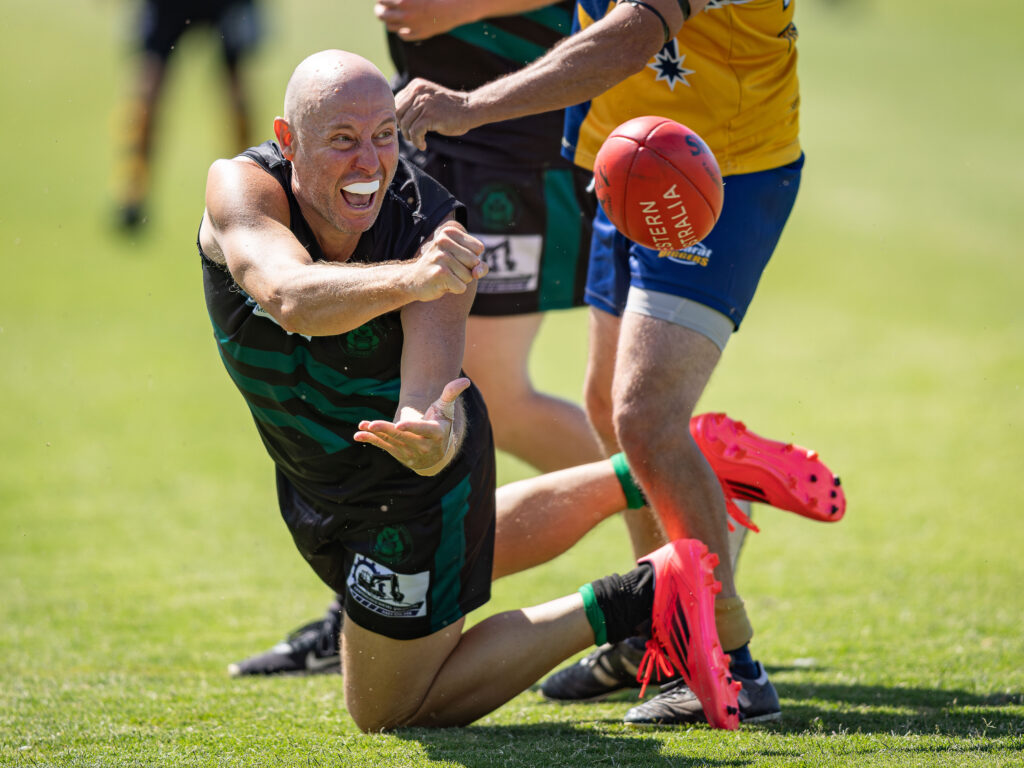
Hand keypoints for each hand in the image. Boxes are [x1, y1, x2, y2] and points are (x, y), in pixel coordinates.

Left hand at [353, 378, 469, 474]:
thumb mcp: (446, 409)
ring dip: (375, 434)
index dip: (411, 427)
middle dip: (386, 430)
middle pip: (402, 437)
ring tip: (364, 426)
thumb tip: (464, 380)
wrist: (437, 454)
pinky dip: (371, 441)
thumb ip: (451, 394)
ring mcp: (410, 453)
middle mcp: (423, 446)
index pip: (423, 430)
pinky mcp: (398, 455)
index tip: (399, 425)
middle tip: (373, 424)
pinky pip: (383, 447)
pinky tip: (358, 436)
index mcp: (435, 433)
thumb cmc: (441, 424)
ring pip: (391, 442)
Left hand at [374, 0, 472, 40]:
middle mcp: (405, 14)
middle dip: (380, 9)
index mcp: (403, 0)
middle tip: (381, 7)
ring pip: (390, 27)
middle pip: (381, 14)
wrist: (457, 5)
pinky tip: (404, 25)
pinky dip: (400, 30)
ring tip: (392, 16)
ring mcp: (412, 26)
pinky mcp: (420, 34)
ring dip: (389, 20)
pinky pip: (402, 35)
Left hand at [396, 78, 472, 150]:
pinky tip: (423, 145)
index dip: (399, 118)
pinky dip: (417, 141)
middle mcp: (418, 91)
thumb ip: (413, 103)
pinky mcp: (430, 116)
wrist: (469, 109)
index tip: (408, 128)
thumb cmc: (449, 108)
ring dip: (410, 137)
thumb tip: (396, 120)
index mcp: (416, 86)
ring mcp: (424, 103)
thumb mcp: (428, 98)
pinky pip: (415, 132)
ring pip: (405, 124)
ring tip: (419, 141)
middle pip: (398, 114)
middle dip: (403, 128)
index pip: (396, 103)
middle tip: (412, 136)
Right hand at [406, 220, 487, 300]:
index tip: (454, 258)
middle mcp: (443, 241)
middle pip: (474, 262)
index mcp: (449, 232)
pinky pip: (462, 287)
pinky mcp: (439, 273)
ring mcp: (440, 257)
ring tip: (444, 277)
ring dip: (459, 281)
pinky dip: (455, 289)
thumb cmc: (442, 269)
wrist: (413, 281)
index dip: (471, 259)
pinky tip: (441, 284)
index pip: (478, 248)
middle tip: (448, 269)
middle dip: (466, 271)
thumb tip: (477, 272)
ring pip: (469, 276)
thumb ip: (479, 265)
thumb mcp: (462, 261)